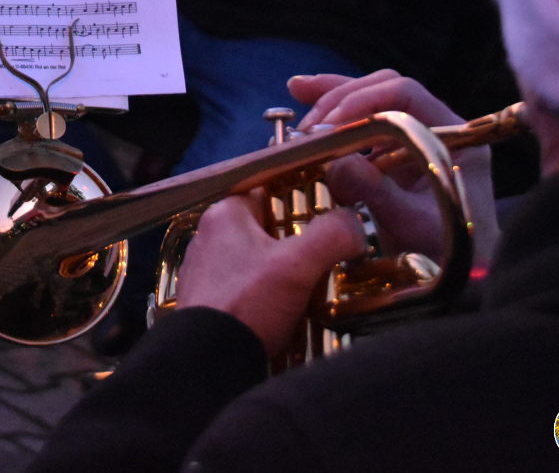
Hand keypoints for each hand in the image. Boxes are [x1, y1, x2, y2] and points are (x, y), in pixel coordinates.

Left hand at [175, 190, 366, 359]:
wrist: (207, 363)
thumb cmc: (247, 303)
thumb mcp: (297, 265)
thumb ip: (331, 236)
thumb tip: (355, 224)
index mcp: (224, 215)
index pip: (269, 195)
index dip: (301, 207)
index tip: (327, 225)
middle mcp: (208, 238)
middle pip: (265, 232)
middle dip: (294, 247)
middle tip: (322, 264)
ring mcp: (203, 272)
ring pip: (255, 263)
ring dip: (280, 276)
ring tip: (308, 294)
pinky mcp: (205, 302)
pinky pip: (243, 291)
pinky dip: (263, 299)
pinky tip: (282, 316)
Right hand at [289, 70, 500, 269]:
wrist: (462, 276)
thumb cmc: (450, 252)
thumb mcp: (414, 225)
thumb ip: (379, 193)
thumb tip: (336, 162)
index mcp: (454, 136)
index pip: (405, 95)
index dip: (363, 102)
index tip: (329, 127)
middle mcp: (435, 126)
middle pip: (384, 89)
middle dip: (342, 98)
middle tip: (309, 125)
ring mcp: (413, 137)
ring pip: (370, 98)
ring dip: (333, 99)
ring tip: (297, 94)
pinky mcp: (392, 152)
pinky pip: (361, 122)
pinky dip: (333, 114)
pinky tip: (304, 105)